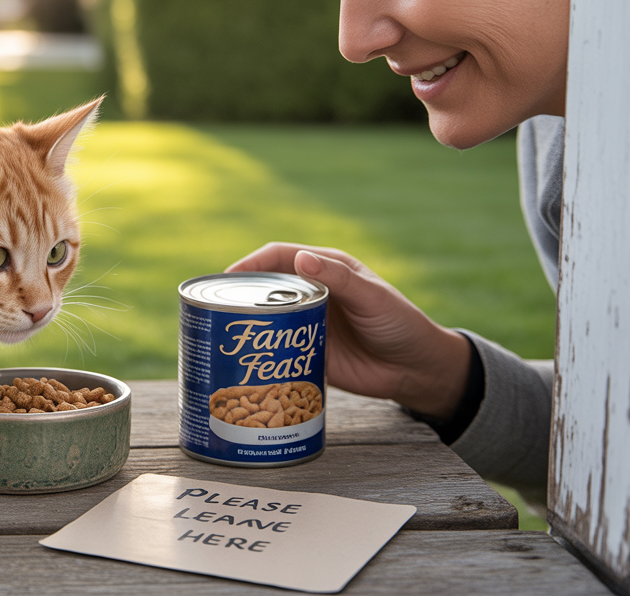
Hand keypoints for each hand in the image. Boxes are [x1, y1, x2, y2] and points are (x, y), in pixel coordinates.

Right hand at [227, 243, 471, 419]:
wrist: (417, 370)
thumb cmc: (401, 323)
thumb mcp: (372, 297)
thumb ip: (338, 279)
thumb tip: (300, 259)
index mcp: (325, 268)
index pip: (278, 257)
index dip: (249, 264)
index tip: (225, 277)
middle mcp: (311, 293)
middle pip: (264, 288)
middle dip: (237, 294)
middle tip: (212, 308)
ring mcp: (306, 323)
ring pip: (266, 318)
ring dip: (245, 325)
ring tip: (220, 335)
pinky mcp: (305, 352)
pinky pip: (276, 349)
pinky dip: (258, 353)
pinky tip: (241, 362)